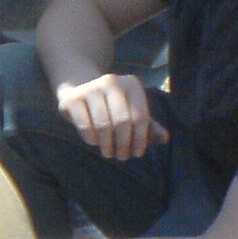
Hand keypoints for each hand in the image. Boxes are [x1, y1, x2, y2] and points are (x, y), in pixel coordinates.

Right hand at [56, 73, 170, 159]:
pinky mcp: (72, 98)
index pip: (140, 116)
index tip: (137, 153)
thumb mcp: (131, 111)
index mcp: (131, 84)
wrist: (78, 89)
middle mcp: (112, 82)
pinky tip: (95, 143)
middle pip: (122, 121)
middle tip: (122, 157)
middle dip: (123, 143)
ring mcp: (90, 88)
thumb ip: (148, 125)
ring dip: (107, 144)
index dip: (140, 138)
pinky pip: (85, 125)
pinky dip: (91, 138)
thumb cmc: (111, 105)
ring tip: (109, 153)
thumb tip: (165, 139)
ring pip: (103, 125)